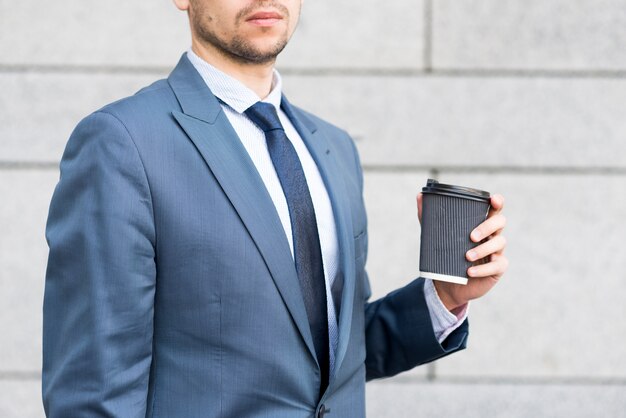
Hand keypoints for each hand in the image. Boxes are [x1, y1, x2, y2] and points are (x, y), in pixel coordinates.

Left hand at [417, 193, 508, 311]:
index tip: (493, 199)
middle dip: (487, 226)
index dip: (497, 202)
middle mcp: (492, 234)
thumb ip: (428, 215)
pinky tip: (470, 271)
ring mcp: (496, 251)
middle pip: (500, 222)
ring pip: (499, 243)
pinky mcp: (497, 268)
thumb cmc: (446, 254)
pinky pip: (497, 265)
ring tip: (467, 256)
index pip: (494, 209)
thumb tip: (420, 195)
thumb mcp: (436, 235)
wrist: (447, 283)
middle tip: (471, 236)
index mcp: (480, 223)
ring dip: (483, 249)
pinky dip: (483, 269)